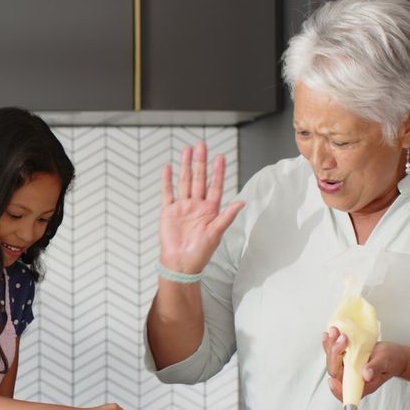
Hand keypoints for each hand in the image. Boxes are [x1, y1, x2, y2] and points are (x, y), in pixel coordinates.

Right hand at [159, 142, 244, 273]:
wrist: (180, 264)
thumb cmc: (200, 253)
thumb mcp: (216, 234)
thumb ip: (227, 216)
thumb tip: (241, 202)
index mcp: (210, 210)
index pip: (215, 186)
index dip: (218, 172)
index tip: (220, 157)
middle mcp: (196, 206)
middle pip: (199, 179)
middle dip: (201, 162)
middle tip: (202, 145)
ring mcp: (182, 207)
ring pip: (184, 182)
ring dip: (186, 166)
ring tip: (187, 150)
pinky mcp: (168, 212)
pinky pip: (168, 193)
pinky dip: (167, 181)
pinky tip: (168, 168)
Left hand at [323, 327, 409, 399]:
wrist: (394, 354)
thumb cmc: (392, 361)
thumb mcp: (385, 362)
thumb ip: (375, 368)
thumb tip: (366, 375)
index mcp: (362, 384)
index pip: (345, 391)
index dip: (336, 388)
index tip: (332, 379)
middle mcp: (351, 377)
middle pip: (335, 371)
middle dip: (334, 354)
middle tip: (342, 339)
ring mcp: (346, 368)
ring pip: (332, 360)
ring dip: (331, 346)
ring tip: (335, 332)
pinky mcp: (345, 359)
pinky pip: (334, 353)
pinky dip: (331, 343)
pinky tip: (329, 335)